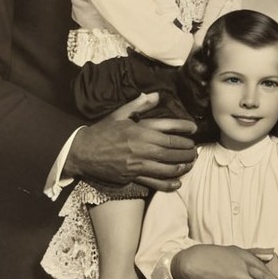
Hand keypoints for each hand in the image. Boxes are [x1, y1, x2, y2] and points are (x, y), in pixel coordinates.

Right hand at [66, 93, 196, 191]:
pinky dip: (169, 184)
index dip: (185, 130)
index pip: (170, 131)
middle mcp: (142, 148)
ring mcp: (138, 164)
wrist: (83, 152)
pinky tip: (178, 182)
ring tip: (190, 163)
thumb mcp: (119, 114)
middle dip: (187, 151)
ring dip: (182, 166)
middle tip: (194, 150)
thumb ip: (139, 105)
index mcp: (141, 131)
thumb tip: (156, 95)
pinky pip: (155, 182)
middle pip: (173, 151)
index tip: (194, 129)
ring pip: (168, 167)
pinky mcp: (133, 176)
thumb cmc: (102, 131)